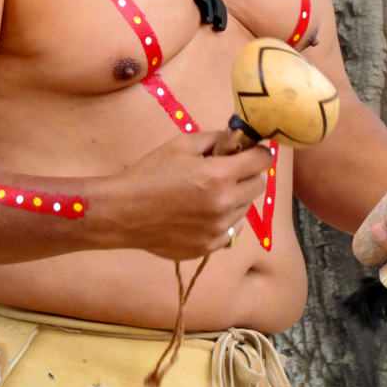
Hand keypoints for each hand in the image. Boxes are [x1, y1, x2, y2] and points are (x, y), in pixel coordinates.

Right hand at [102, 132, 271, 260]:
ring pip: (245, 208)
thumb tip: (238, 139)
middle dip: (248, 173)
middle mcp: (225, 205)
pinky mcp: (209, 247)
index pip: (262, 161)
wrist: (124, 212)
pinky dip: (224, 219)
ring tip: (210, 193)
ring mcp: (218, 230)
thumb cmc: (151, 173)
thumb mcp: (182, 145)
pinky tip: (202, 213)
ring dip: (235, 197)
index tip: (251, 150)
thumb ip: (215, 139)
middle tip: (229, 170)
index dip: (259, 151)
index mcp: (219, 176)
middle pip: (258, 185)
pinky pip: (230, 230)